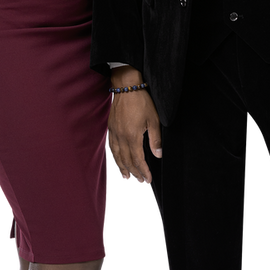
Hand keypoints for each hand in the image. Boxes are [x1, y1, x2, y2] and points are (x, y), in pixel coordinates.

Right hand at [108, 67, 161, 185]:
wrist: (127, 86)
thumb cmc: (142, 101)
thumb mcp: (154, 119)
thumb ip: (155, 138)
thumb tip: (158, 154)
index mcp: (132, 136)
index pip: (137, 160)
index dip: (143, 172)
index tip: (147, 180)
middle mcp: (121, 137)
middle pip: (126, 161)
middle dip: (133, 173)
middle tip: (139, 183)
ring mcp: (114, 132)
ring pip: (117, 155)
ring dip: (122, 168)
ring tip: (126, 179)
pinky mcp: (111, 127)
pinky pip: (111, 147)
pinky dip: (114, 157)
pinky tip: (117, 161)